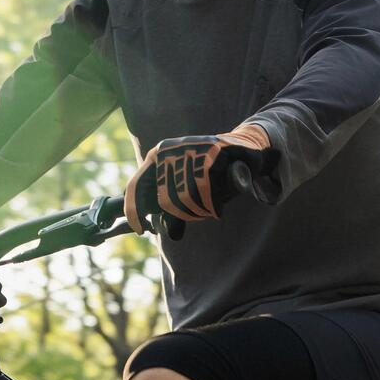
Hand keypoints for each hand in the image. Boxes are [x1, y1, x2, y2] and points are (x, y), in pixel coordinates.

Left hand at [140, 124, 279, 223]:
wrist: (245, 149)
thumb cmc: (214, 173)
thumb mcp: (190, 190)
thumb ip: (176, 208)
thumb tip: (166, 232)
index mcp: (156, 156)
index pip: (136, 186)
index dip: (134, 210)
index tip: (140, 230)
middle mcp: (168, 150)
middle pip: (165, 199)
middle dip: (183, 215)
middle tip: (199, 215)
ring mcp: (189, 148)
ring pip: (186, 196)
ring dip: (200, 210)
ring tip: (211, 209)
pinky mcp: (213, 151)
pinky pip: (208, 189)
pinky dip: (214, 204)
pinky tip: (218, 208)